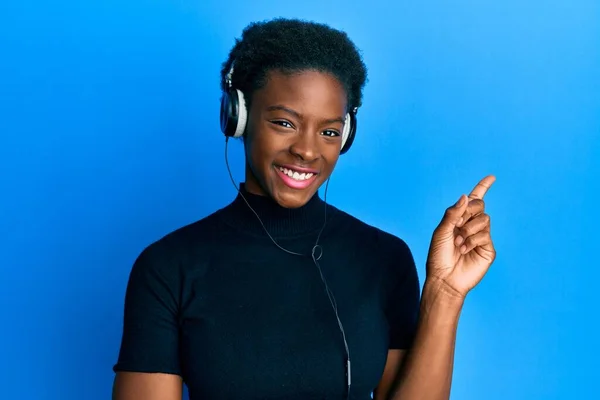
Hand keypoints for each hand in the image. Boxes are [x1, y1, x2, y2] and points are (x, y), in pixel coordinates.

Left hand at [426, 175, 496, 297]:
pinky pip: (485, 234)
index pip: (473, 201)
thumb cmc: (438, 256)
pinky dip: (472, 240)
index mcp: (459, 220)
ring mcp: (481, 237)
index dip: (482, 187)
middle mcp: (471, 226)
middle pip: (480, 206)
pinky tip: (464, 250)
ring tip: (458, 244)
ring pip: (484, 219)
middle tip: (458, 225)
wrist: (444, 278)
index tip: (492, 177)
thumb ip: (453, 213)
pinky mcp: (487, 248)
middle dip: (469, 211)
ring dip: (468, 230)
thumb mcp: (441, 231)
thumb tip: (465, 196)